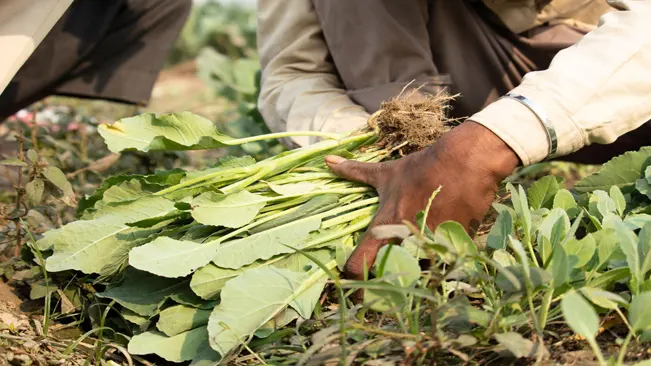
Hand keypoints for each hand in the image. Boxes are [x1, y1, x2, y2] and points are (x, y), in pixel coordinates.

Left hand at [325, 121, 519, 280]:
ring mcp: (431, 246)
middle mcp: (406, 241)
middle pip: (389, 277)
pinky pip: (443, 263)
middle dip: (386, 279)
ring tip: (415, 258)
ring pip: (418, 272)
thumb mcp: (387, 173)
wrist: (466, 163)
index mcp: (385, 226)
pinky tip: (439, 247)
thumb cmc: (422, 169)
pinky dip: (440, 258)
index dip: (353, 275)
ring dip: (415, 269)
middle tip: (386, 272)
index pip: (359, 264)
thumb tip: (328, 161)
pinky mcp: (454, 247)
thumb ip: (355, 172)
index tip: (353, 276)